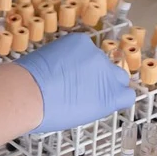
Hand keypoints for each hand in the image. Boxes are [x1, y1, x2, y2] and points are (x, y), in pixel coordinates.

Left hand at [13, 34, 136, 133]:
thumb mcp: (82, 114)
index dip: (117, 94)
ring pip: (98, 58)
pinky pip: (82, 45)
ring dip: (87, 63)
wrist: (28, 92)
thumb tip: (94, 93)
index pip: (128, 94)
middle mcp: (108, 75)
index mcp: (110, 99)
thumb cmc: (48, 113)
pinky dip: (74, 51)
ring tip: (65, 72)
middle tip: (86, 82)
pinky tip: (59, 60)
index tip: (106, 94)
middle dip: (106, 78)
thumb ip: (96, 102)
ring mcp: (96, 55)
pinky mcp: (81, 41)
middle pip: (118, 74)